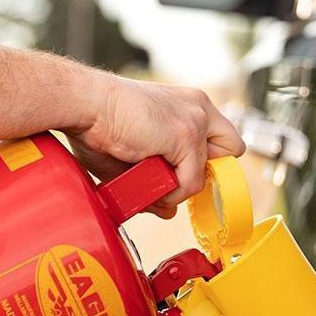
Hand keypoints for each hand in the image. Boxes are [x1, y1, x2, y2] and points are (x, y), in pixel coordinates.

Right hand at [64, 74, 244, 218]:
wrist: (85, 104)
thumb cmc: (99, 122)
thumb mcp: (137, 155)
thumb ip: (157, 181)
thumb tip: (168, 211)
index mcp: (188, 104)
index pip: (221, 137)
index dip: (204, 160)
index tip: (180, 174)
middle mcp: (198, 107)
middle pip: (231, 149)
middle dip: (204, 170)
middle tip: (173, 178)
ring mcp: (195, 120)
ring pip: (207, 173)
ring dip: (179, 187)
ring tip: (148, 179)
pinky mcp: (186, 136)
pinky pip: (190, 183)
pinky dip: (171, 192)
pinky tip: (148, 181)